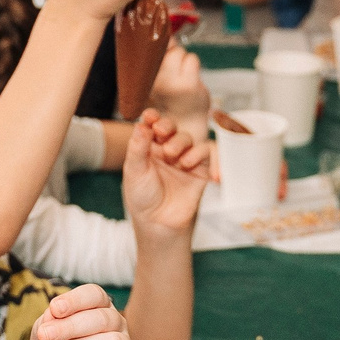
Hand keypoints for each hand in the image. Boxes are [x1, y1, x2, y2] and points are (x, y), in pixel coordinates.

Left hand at [122, 112, 208, 236]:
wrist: (159, 224)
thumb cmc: (143, 199)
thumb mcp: (134, 172)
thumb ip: (138, 148)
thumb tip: (140, 124)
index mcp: (148, 149)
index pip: (151, 126)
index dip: (152, 118)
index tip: (150, 116)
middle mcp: (166, 151)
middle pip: (171, 128)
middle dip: (167, 126)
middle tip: (161, 131)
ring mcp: (184, 159)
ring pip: (188, 138)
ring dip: (180, 142)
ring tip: (173, 156)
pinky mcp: (200, 170)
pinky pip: (205, 153)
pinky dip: (199, 154)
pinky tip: (186, 164)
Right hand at [152, 43, 209, 125]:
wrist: (183, 125)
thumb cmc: (168, 102)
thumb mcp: (152, 82)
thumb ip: (156, 59)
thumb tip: (166, 35)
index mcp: (141, 81)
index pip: (146, 49)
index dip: (155, 43)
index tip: (158, 44)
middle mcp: (154, 81)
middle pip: (166, 47)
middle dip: (172, 53)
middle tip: (174, 68)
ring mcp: (172, 83)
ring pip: (179, 51)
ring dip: (183, 60)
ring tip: (181, 75)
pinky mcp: (189, 84)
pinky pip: (192, 59)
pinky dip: (192, 64)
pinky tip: (190, 78)